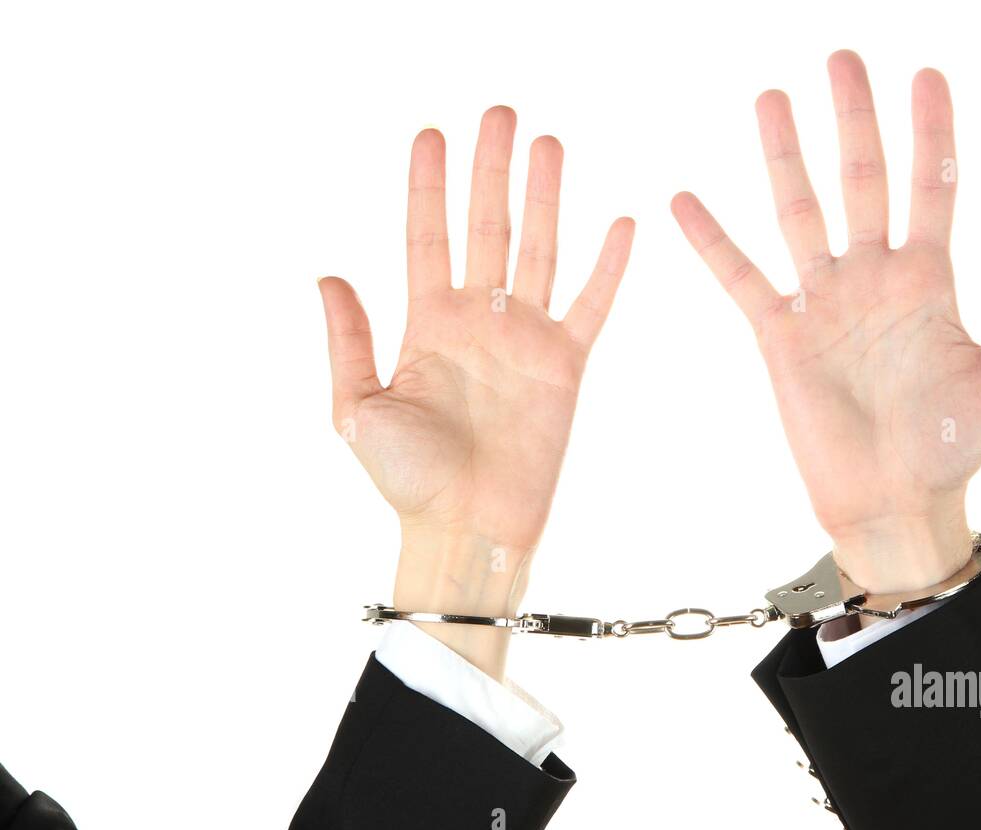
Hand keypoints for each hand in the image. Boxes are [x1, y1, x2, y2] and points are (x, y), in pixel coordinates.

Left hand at [321, 108, 633, 677]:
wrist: (466, 531)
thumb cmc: (406, 483)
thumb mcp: (357, 410)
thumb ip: (348, 341)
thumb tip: (328, 276)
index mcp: (426, 324)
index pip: (427, 236)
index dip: (428, 185)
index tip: (431, 134)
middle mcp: (478, 321)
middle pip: (488, 228)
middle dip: (491, 171)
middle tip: (499, 115)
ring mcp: (525, 340)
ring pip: (538, 251)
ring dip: (545, 198)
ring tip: (549, 145)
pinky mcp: (566, 367)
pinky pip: (591, 306)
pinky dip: (608, 268)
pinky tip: (620, 223)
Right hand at [673, 51, 980, 592]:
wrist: (894, 502)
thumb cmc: (956, 446)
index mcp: (929, 281)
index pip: (932, 188)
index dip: (931, 133)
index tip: (928, 74)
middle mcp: (873, 279)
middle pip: (862, 181)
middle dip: (855, 120)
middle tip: (844, 59)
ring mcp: (824, 304)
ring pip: (800, 214)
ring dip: (785, 158)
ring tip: (771, 98)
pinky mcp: (781, 337)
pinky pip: (742, 279)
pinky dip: (713, 243)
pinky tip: (684, 201)